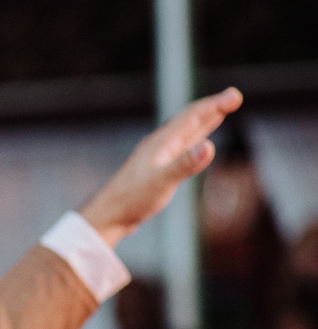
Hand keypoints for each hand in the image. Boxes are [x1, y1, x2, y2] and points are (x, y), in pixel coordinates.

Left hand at [80, 87, 242, 247]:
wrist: (107, 217)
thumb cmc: (131, 201)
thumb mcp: (161, 183)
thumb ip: (184, 165)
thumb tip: (209, 145)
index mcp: (161, 143)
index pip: (192, 116)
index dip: (215, 104)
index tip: (236, 96)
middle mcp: (159, 145)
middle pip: (189, 120)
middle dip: (213, 108)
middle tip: (234, 98)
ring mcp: (156, 156)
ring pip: (184, 133)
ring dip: (204, 121)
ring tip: (219, 113)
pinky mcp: (155, 169)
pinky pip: (179, 148)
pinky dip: (193, 140)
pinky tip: (195, 145)